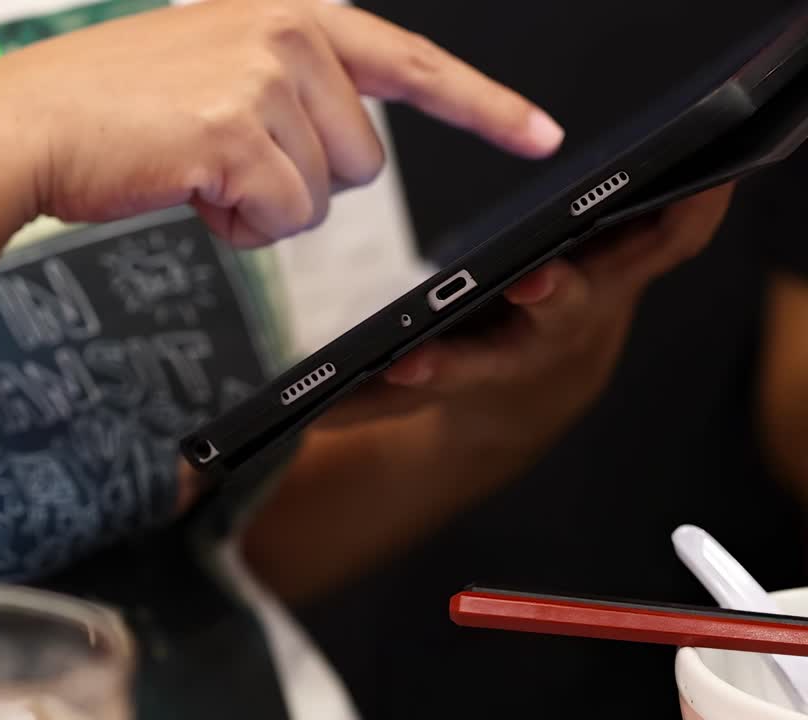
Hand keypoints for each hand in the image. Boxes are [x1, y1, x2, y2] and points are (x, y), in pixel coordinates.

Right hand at [0, 0, 563, 247]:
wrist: (25, 125)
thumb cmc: (113, 108)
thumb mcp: (215, 65)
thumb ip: (292, 84)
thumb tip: (350, 145)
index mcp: (291, 12)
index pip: (412, 61)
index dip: (483, 105)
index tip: (540, 134)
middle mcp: (290, 32)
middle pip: (363, 159)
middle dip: (301, 179)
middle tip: (224, 158)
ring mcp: (265, 78)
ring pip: (325, 195)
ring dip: (266, 205)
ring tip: (199, 168)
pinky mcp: (239, 132)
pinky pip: (284, 219)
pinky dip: (239, 227)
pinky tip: (189, 188)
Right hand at [321, 183, 736, 442]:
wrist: (539, 393)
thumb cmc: (466, 377)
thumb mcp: (405, 398)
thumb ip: (352, 403)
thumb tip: (295, 410)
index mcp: (489, 364)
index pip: (460, 371)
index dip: (439, 368)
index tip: (410, 364)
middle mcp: (549, 336)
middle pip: (553, 319)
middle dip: (545, 301)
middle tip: (533, 283)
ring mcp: (595, 301)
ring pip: (624, 273)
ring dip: (637, 243)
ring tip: (658, 197)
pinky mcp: (626, 270)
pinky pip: (671, 241)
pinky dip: (691, 209)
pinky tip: (702, 177)